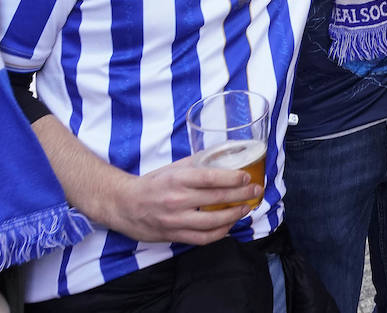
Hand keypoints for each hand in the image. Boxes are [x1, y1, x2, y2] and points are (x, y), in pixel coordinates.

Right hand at [105, 156, 257, 245]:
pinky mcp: (173, 235)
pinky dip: (220, 233)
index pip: (211, 178)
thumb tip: (224, 155)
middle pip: (217, 198)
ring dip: (235, 215)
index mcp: (177, 179)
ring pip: (213, 222)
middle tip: (255, 191)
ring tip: (246, 208)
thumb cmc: (151, 184)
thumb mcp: (173, 168)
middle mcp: (177, 200)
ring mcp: (175, 220)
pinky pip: (202, 238)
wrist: (122, 204)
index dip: (233, 178)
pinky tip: (229, 225)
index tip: (247, 177)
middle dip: (242, 195)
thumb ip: (197, 163)